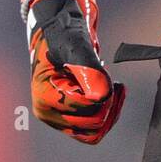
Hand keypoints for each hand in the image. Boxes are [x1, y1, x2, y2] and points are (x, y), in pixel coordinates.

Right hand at [25, 0, 124, 142]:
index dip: (103, 94)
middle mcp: (48, 112)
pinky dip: (108, 114)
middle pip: (92, 123)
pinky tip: (113, 94)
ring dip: (110, 111)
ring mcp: (58, 117)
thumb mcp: (76, 47)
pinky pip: (94, 129)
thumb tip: (101, 96)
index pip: (85, 108)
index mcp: (44, 96)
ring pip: (94, 131)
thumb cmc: (64, 34)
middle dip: (109, 103)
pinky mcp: (69, 118)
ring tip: (116, 89)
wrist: (59, 31)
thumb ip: (89, 70)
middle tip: (114, 82)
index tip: (109, 78)